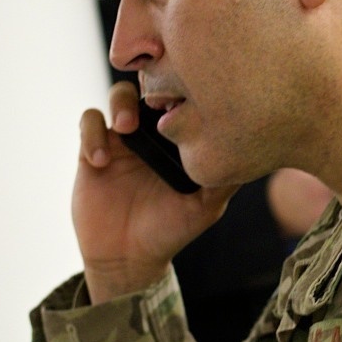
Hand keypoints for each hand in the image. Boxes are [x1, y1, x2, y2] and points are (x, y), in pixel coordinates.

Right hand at [73, 80, 235, 302]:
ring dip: (123, 104)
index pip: (183, 98)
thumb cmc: (170, 230)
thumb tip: (252, 154)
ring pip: (120, 96)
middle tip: (158, 107)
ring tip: (127, 128)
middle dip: (154, 84)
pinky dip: (93, 134)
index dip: (185, 88)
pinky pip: (89, 123)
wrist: (129, 257)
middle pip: (152, 85)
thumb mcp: (206, 207)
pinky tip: (101, 161)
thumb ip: (224, 180)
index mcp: (179, 140)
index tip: (189, 100)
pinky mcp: (93, 150)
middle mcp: (152, 133)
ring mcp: (123, 139)